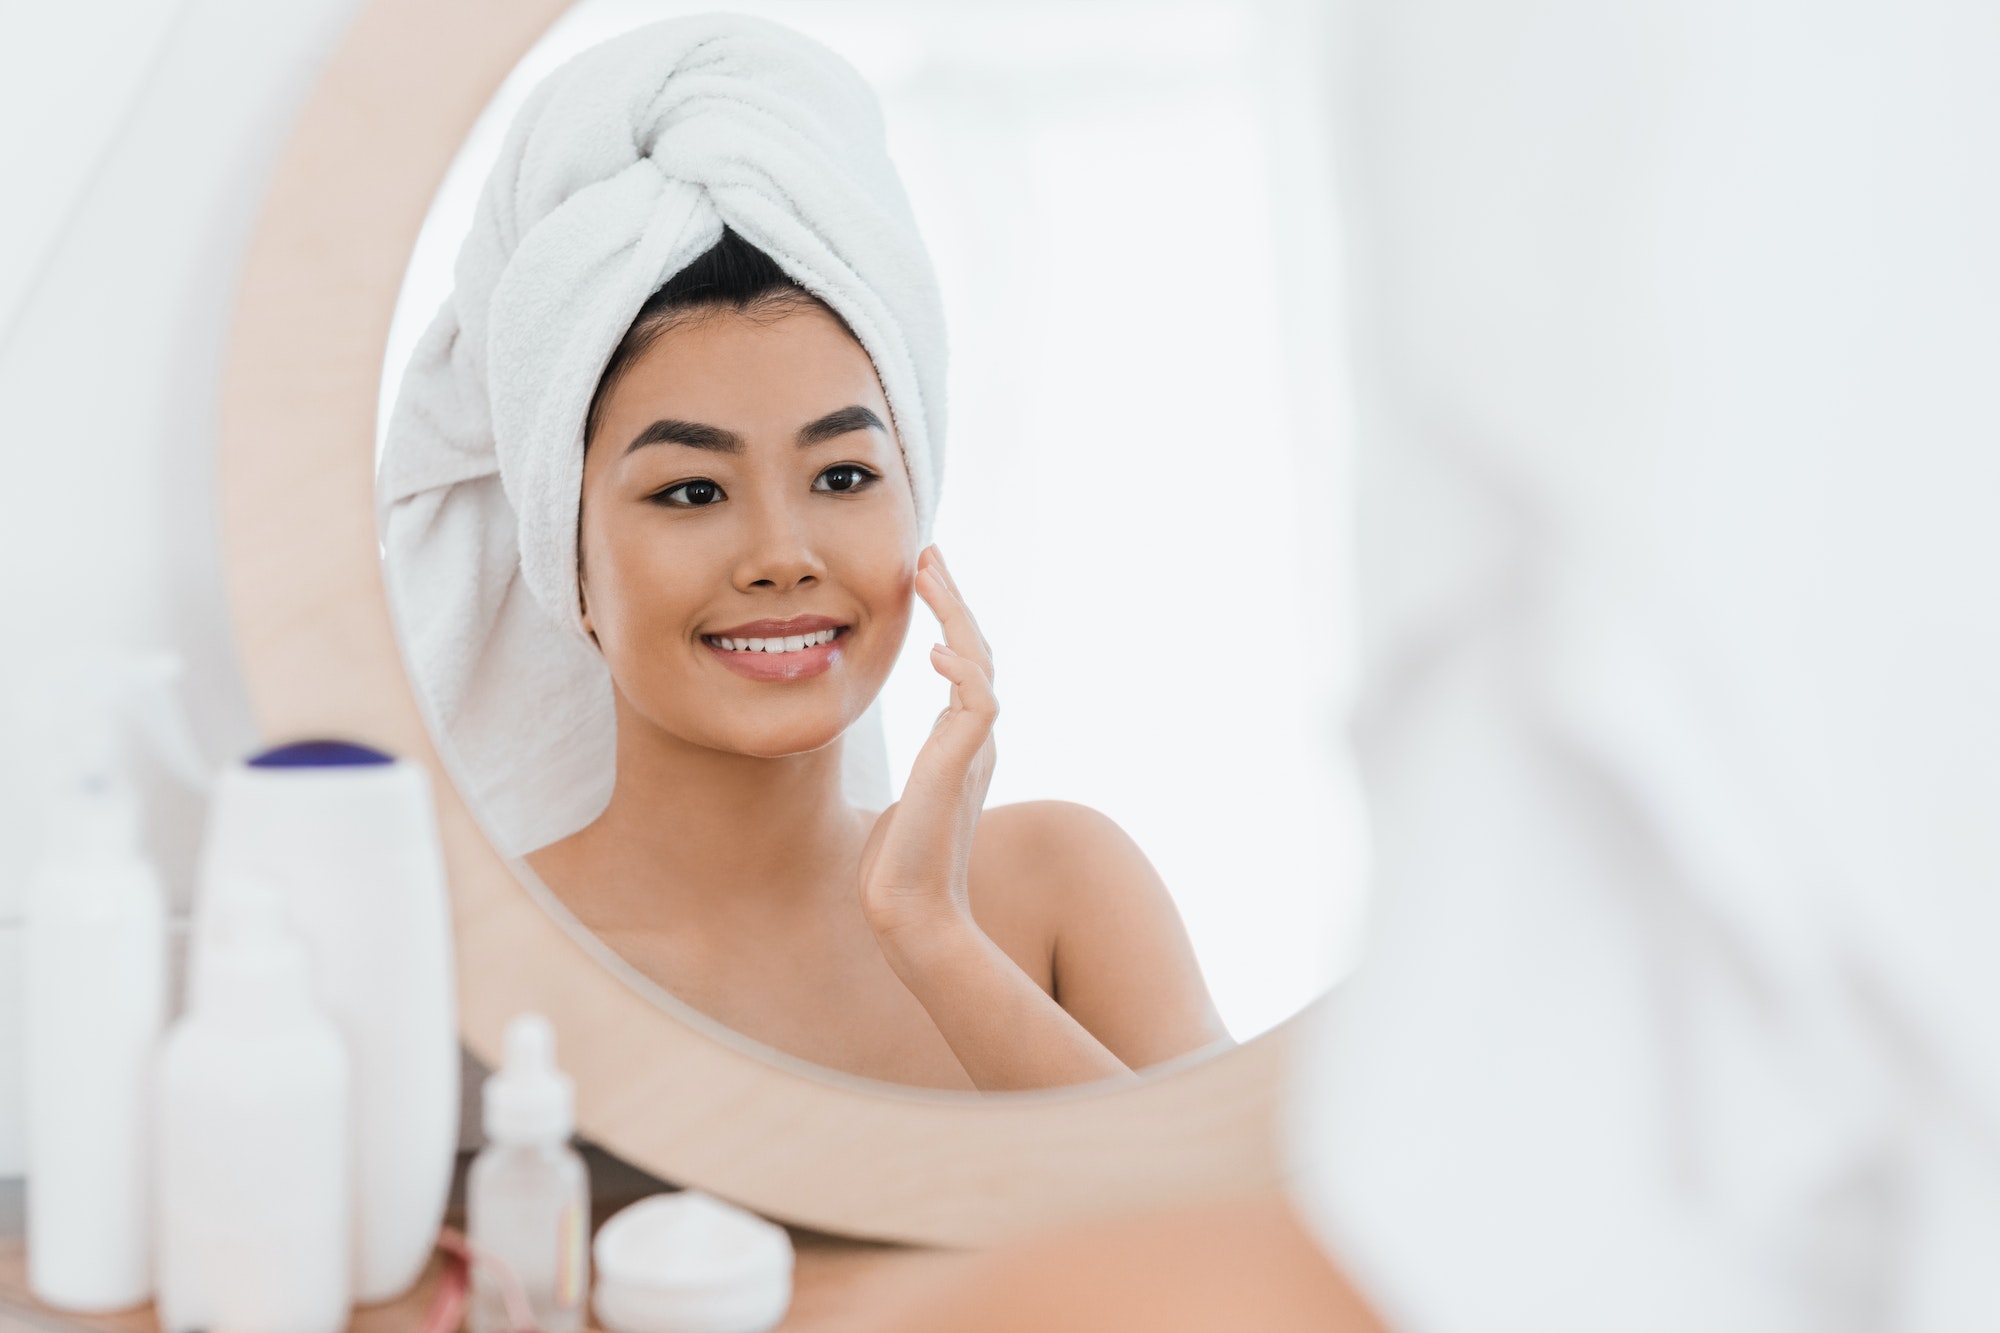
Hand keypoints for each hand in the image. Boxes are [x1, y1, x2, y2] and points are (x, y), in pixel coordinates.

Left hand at [858, 545, 997, 956]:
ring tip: (930, 577)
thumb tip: (911, 764)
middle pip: (976, 652)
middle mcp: (972, 742)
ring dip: (956, 617)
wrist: (909, 913)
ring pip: (980, 665)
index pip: (963, 666)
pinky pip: (978, 704)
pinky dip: (964, 673)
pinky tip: (939, 651)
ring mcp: (971, 753)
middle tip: (929, 556)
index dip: (948, 620)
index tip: (922, 579)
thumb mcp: (900, 801)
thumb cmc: (898, 868)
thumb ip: (915, 772)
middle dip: (952, 601)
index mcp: (958, 746)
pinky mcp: (962, 767)